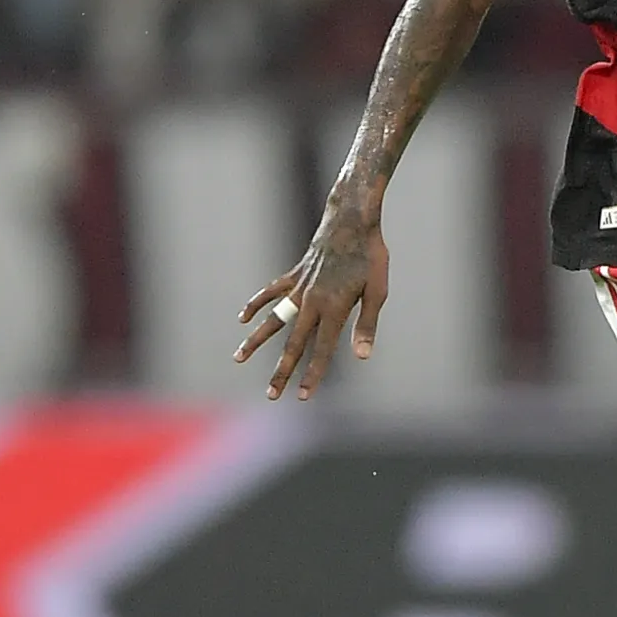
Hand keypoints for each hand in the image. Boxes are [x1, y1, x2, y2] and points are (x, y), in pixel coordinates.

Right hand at [234, 200, 389, 399]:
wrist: (351, 219)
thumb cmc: (370, 255)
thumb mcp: (377, 290)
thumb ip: (366, 325)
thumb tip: (361, 356)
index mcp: (335, 309)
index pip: (322, 350)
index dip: (313, 375)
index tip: (302, 397)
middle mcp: (312, 301)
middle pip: (293, 344)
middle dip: (281, 371)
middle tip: (270, 395)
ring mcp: (299, 287)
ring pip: (273, 320)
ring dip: (255, 341)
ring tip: (238, 358)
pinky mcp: (294, 274)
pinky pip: (271, 292)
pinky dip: (256, 304)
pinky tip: (243, 318)